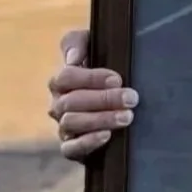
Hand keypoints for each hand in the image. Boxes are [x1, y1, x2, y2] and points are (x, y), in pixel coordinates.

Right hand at [47, 27, 138, 163]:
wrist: (119, 95)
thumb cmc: (104, 66)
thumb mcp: (93, 44)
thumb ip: (77, 42)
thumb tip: (72, 59)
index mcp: (61, 81)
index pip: (67, 77)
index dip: (91, 78)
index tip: (117, 79)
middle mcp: (58, 104)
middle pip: (72, 102)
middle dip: (104, 99)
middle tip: (132, 98)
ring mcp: (64, 127)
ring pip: (72, 123)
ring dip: (100, 119)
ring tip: (127, 116)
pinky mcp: (72, 148)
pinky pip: (70, 149)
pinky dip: (86, 143)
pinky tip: (106, 136)